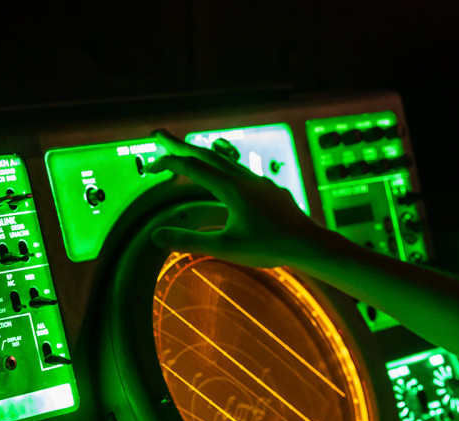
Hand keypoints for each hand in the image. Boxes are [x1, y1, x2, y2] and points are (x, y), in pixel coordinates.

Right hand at [146, 130, 333, 266]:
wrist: (309, 244)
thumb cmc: (269, 247)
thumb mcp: (225, 248)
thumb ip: (189, 240)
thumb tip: (156, 235)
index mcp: (230, 188)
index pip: (191, 168)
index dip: (167, 164)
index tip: (149, 168)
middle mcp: (244, 179)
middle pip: (206, 155)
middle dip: (180, 145)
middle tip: (158, 135)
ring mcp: (260, 182)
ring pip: (226, 161)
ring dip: (203, 155)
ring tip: (190, 153)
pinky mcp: (271, 190)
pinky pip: (243, 173)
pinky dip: (225, 168)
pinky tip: (229, 179)